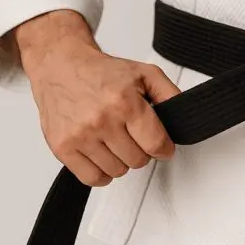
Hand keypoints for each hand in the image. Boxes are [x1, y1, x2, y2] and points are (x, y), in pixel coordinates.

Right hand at [15, 10, 180, 186]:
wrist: (60, 66)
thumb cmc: (102, 72)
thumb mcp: (145, 74)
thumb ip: (170, 96)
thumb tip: (183, 119)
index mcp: (124, 102)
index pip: (156, 145)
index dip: (164, 148)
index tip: (160, 145)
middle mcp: (101, 119)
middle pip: (138, 161)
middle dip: (141, 150)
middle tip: (132, 134)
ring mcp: (79, 135)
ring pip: (117, 172)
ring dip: (120, 160)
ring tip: (114, 139)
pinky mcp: (62, 147)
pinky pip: (92, 179)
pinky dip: (101, 171)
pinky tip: (102, 153)